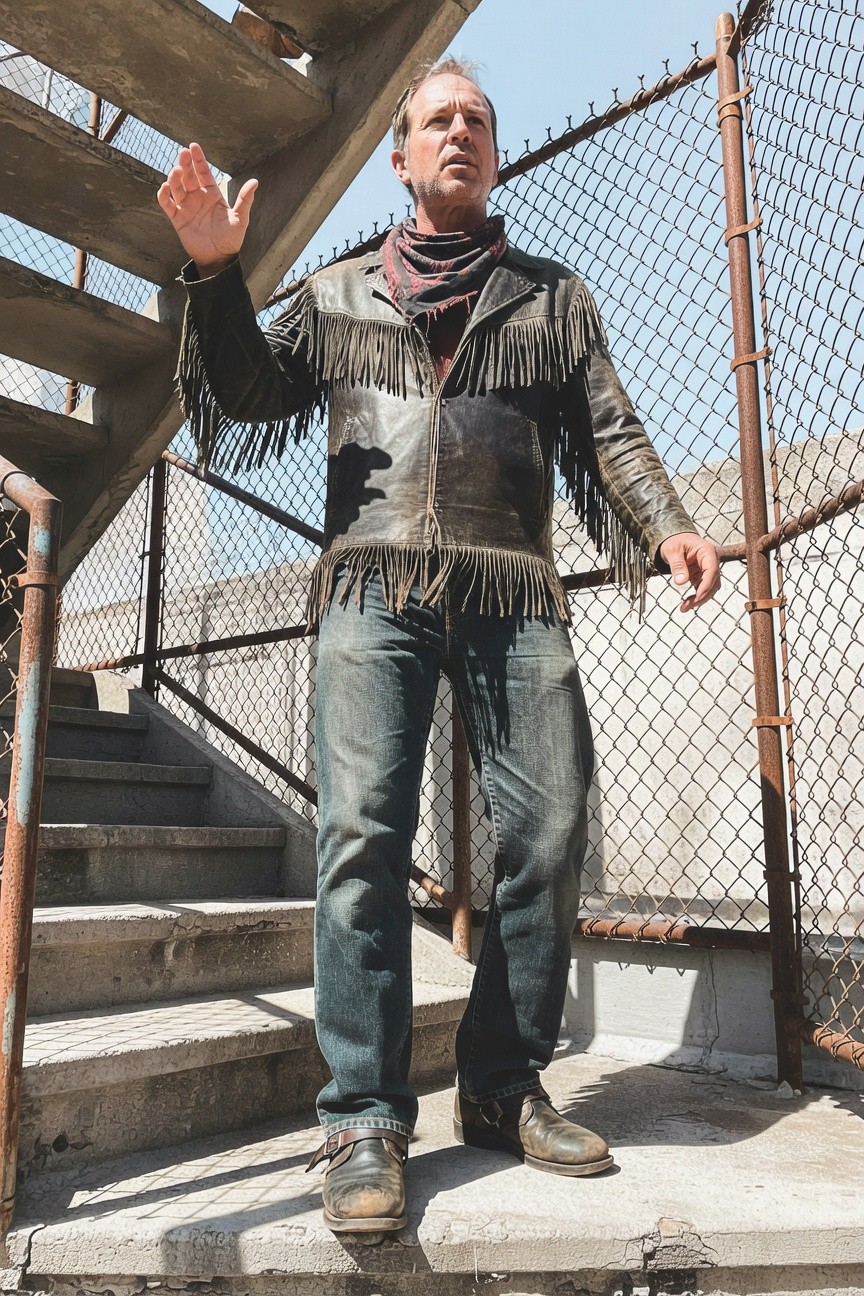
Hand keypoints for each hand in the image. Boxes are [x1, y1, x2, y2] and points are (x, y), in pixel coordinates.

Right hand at [157, 142, 257, 275]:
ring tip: (176, 172)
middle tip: (183, 153)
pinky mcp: (177, 218)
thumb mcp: (239, 219)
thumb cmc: (231, 239)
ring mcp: (186, 207)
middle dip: (185, 163)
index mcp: (212, 194)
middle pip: (188, 175)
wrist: (218, 259)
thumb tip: (255, 181)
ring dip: (174, 177)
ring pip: (176, 186)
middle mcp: (198, 197)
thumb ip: (245, 200)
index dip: (198, 159)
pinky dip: (164, 195)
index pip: (204, 172)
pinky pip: (167, 203)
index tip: (193, 146)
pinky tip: (166, 188)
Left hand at [658, 532, 720, 612]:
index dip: (706, 585)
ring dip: (699, 599)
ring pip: (710, 588)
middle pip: (713, 582)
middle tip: (686, 607)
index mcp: (707, 551)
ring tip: (684, 608)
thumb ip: (677, 565)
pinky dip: (696, 597)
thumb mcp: (671, 550)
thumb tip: (681, 582)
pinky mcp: (702, 576)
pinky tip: (686, 604)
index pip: (711, 571)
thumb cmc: (674, 541)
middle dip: (702, 596)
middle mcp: (711, 561)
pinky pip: (702, 589)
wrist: (674, 540)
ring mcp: (707, 569)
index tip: (697, 597)